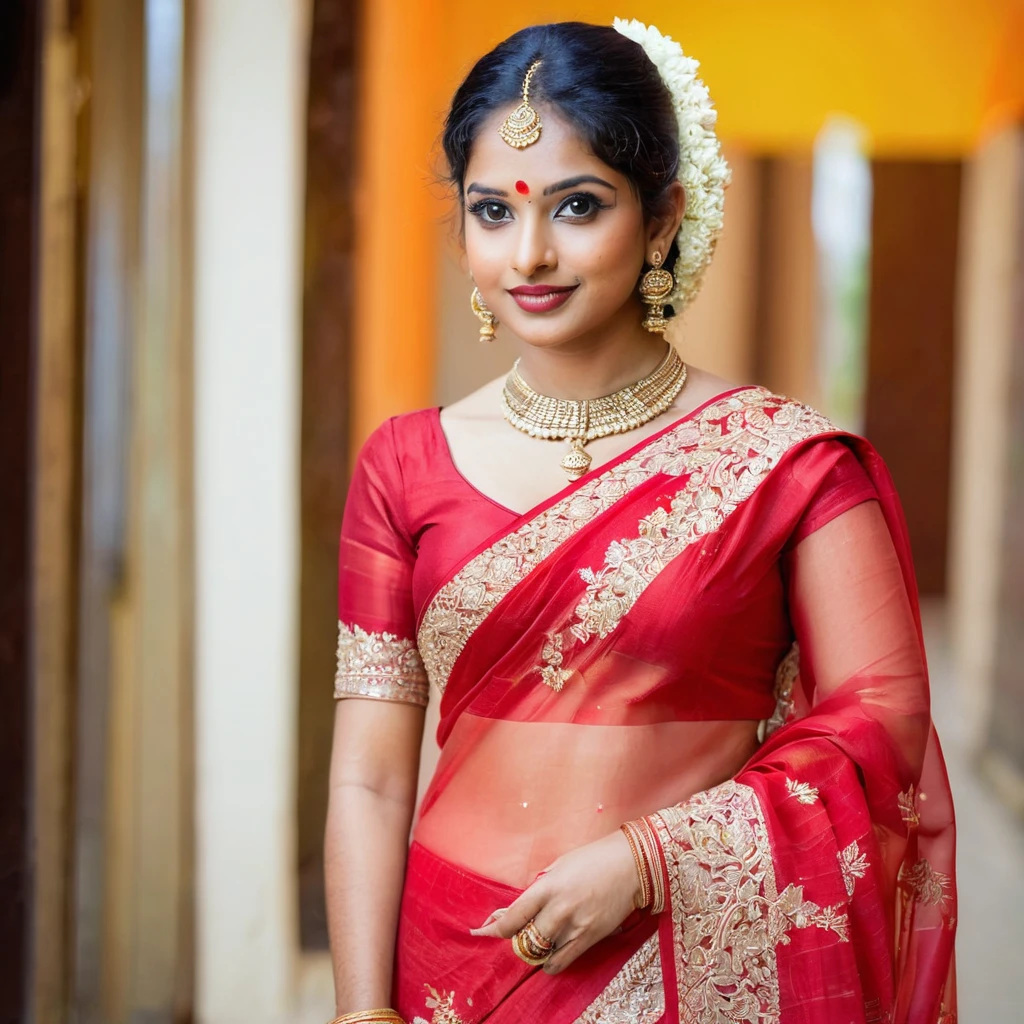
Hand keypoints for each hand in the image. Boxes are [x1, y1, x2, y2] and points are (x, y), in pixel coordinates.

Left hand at [469, 829, 640, 974]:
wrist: (630, 866)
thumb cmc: (591, 860)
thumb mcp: (558, 866)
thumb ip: (537, 889)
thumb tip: (513, 908)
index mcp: (548, 886)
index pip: (513, 917)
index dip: (494, 928)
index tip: (483, 930)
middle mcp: (559, 909)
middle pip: (524, 939)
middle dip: (514, 938)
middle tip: (514, 933)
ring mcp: (575, 926)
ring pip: (540, 953)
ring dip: (533, 950)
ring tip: (536, 940)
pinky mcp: (590, 938)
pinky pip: (561, 962)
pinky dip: (550, 962)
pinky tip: (550, 954)